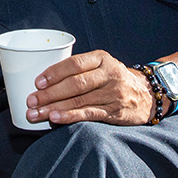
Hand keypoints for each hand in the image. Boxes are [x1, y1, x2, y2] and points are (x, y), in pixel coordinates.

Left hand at [25, 50, 154, 125]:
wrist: (146, 94)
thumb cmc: (113, 78)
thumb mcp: (101, 65)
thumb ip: (79, 68)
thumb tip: (44, 79)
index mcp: (101, 58)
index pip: (74, 64)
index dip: (54, 73)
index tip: (37, 82)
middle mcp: (108, 74)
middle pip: (74, 84)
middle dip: (50, 94)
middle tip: (31, 101)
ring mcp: (113, 93)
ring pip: (79, 101)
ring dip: (54, 108)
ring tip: (36, 113)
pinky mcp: (114, 111)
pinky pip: (88, 114)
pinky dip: (70, 116)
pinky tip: (55, 119)